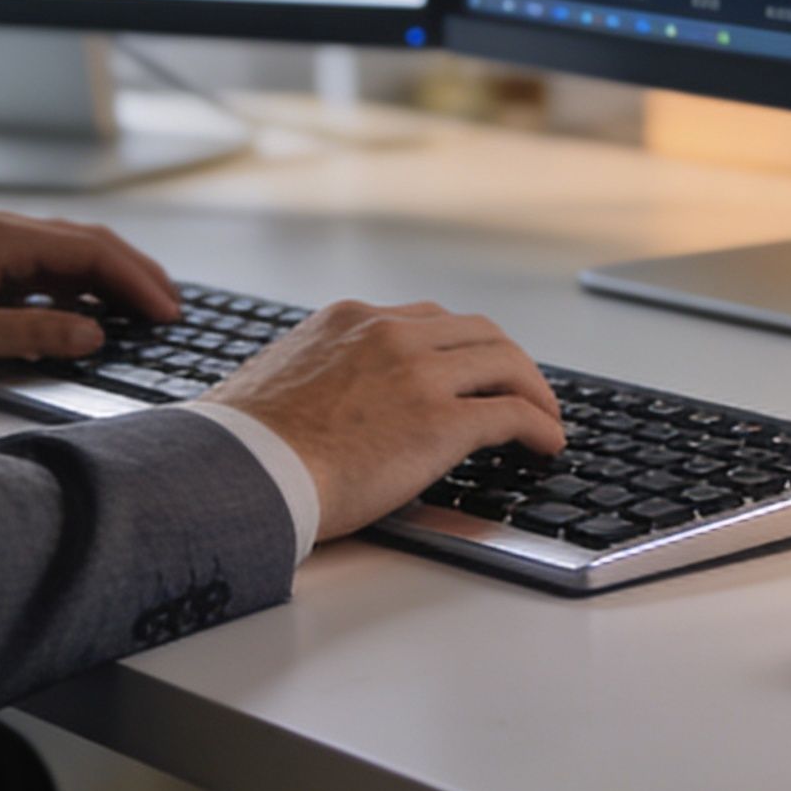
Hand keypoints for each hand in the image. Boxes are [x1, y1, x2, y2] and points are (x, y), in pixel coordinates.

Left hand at [0, 211, 180, 382]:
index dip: (136, 281)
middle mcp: (0, 233)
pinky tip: (85, 314)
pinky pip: (40, 271)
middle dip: (134, 276)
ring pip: (65, 257)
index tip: (167, 310)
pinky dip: (74, 289)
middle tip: (170, 310)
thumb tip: (92, 335)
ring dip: (107, 281)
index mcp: (1, 239)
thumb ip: (30, 335)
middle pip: (86, 246)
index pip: (90, 252)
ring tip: (141, 312)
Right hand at [202, 300, 567, 540]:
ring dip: (534, 389)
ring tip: (545, 417)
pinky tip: (548, 444)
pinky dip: (540, 425)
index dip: (457, 347)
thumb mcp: (278, 378)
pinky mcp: (442, 421)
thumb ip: (316, 375)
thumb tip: (322, 405)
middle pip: (475, 332)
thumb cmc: (244, 444)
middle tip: (521, 389)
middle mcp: (389, 333)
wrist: (242, 471)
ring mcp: (420, 373)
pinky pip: (512, 414)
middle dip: (506, 361)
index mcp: (348, 321)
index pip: (424, 319)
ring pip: (504, 362)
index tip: (470, 368)